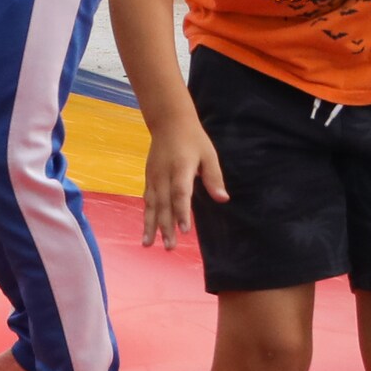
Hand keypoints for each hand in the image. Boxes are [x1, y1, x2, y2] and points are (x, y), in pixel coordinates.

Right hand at [142, 111, 227, 248]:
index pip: (180, 193)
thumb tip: (223, 199)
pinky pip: (147, 200)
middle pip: (164, 204)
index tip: (184, 230)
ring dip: (151, 225)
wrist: (168, 122)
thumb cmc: (193, 140)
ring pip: (151, 205)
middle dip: (165, 227)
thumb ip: (214, 178)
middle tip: (170, 247)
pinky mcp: (149, 178)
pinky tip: (147, 228)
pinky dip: (147, 215)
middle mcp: (163, 175)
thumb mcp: (209, 155)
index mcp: (180, 168)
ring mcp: (153, 177)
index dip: (181, 212)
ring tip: (148, 244)